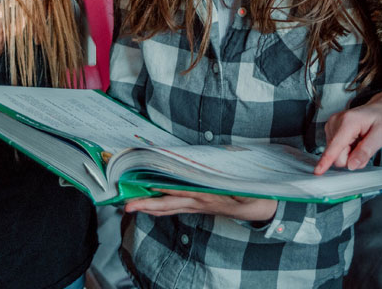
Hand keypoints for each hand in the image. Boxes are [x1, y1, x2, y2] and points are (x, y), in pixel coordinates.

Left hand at [124, 189, 276, 222]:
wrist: (254, 207)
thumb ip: (233, 180)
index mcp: (206, 194)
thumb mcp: (244, 184)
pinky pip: (172, 208)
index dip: (164, 189)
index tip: (147, 184)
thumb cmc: (248, 191)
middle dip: (145, 205)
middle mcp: (197, 201)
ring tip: (129, 206)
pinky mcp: (195, 206)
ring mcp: (194, 206)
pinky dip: (158, 207)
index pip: (181, 192)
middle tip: (126, 206)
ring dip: (147, 208)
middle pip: (167, 205)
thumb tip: (229, 172)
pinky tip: (148, 205)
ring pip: (166, 209)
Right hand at [314, 90, 381, 174]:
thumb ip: (366, 151)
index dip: (326, 160)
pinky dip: (348, 150)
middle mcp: (336, 121)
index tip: (317, 171)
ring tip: (362, 141)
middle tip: (366, 146)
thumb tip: (352, 165)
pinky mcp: (332, 130)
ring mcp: (333, 125)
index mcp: (349, 121)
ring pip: (336, 155)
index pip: (335, 146)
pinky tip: (356, 140)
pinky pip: (337, 151)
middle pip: (337, 155)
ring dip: (351, 154)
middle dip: (351, 158)